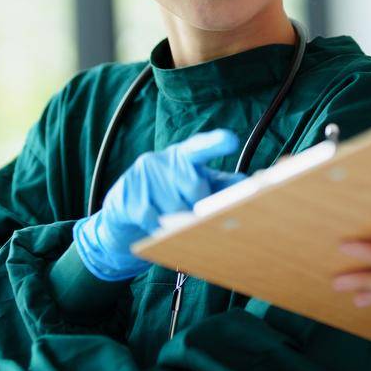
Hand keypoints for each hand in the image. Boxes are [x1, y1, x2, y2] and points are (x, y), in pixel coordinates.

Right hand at [75, 128, 245, 280]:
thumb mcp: (195, 186)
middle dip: (196, 204)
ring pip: (175, 207)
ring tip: (171, 217)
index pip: (201, 147)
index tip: (231, 140)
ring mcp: (142, 175)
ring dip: (178, 221)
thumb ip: (221, 185)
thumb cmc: (169, 196)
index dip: (216, 143)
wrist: (124, 212)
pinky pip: (154, 220)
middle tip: (190, 208)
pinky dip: (158, 229)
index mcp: (183, 155)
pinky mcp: (127, 196)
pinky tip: (154, 224)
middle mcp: (162, 159)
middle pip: (194, 187)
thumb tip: (246, 182)